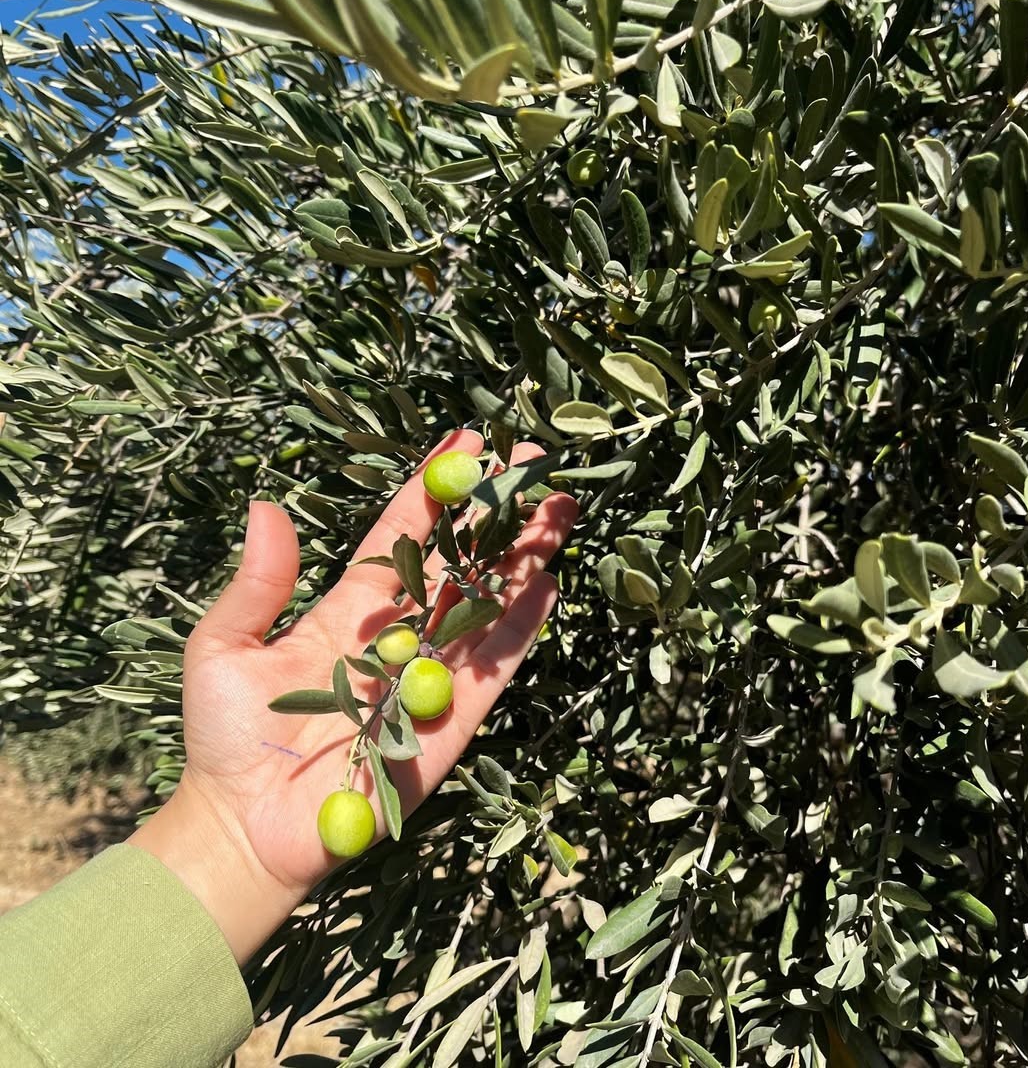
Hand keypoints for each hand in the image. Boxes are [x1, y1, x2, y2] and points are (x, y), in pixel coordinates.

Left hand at [131, 431, 576, 962]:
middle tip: (532, 465)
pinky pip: (491, 668)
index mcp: (348, 613)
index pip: (402, 540)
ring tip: (557, 510)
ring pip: (485, 606)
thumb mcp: (224, 648)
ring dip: (522, 558)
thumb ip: (257, 584)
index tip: (465, 446)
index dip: (433, 494)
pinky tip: (548, 584)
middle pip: (459, 564)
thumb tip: (265, 506)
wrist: (245, 828)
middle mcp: (398, 637)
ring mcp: (428, 677)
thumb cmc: (226, 738)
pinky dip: (520, 629)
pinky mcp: (449, 721)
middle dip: (496, 515)